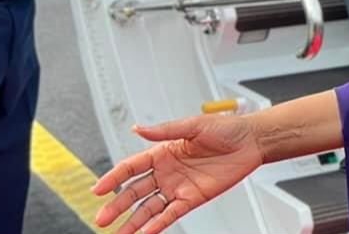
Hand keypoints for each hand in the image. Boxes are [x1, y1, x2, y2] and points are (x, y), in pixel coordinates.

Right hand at [93, 115, 266, 232]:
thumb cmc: (226, 129)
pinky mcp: (192, 199)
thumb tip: (138, 128)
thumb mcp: (194, 125)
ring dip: (134, 222)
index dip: (114, 178)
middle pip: (135, 192)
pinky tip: (145, 232)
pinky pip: (171, 214)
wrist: (252, 141)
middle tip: (101, 219)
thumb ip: (165, 130)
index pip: (131, 167)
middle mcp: (166, 172)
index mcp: (162, 152)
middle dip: (117, 206)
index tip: (97, 190)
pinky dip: (157, 224)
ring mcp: (177, 187)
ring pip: (149, 208)